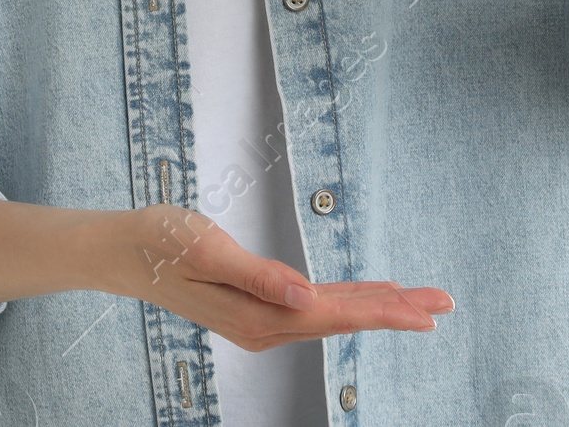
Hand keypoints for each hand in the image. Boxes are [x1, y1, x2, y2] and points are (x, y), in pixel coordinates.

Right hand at [107, 204, 453, 352]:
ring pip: (332, 314)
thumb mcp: (209, 249)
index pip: (336, 314)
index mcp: (260, 316)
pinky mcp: (256, 307)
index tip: (427, 310)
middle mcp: (266, 326)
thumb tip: (306, 297)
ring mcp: (262, 320)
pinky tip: (363, 298)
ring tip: (418, 301)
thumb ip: (259, 276)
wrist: (124, 251)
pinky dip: (346, 302)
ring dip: (375, 307)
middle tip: (444, 303)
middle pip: (343, 318)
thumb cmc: (162, 242)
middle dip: (395, 310)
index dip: (385, 310)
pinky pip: (313, 308)